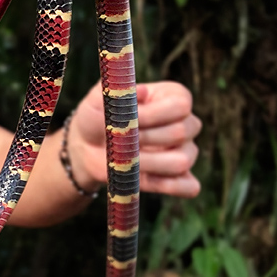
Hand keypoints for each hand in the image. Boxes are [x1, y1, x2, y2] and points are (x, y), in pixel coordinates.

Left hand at [67, 81, 201, 197]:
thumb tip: (139, 92)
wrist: (88, 146)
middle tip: (119, 140)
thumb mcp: (99, 99)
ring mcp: (185, 151)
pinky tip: (140, 178)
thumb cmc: (98, 116)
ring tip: (123, 159)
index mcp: (172, 97)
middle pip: (181, 132)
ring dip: (148, 163)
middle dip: (145, 138)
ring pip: (182, 161)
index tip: (127, 118)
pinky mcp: (178, 177)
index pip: (181, 105)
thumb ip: (118, 90)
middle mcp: (185, 123)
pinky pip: (188, 187)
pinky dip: (167, 186)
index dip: (153, 115)